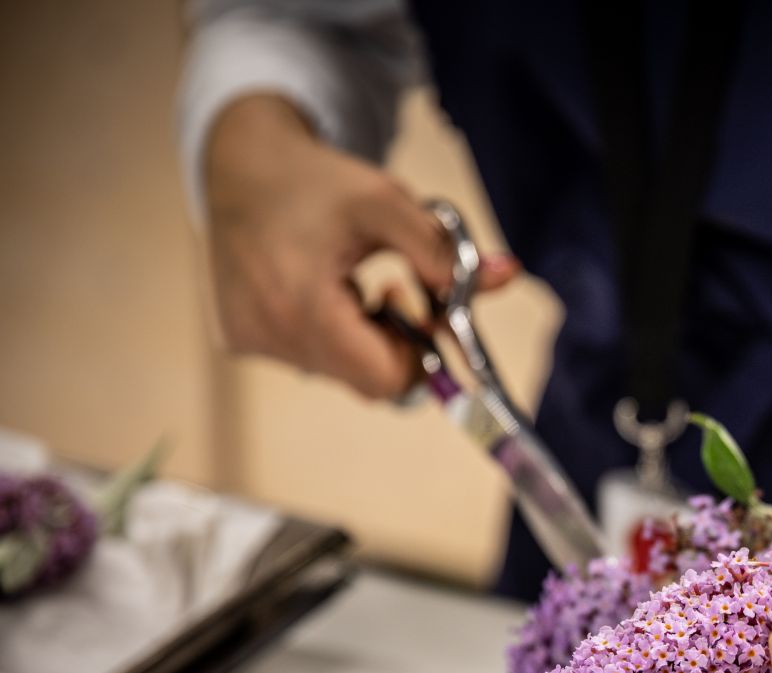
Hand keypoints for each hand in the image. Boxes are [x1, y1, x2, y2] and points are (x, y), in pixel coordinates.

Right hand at [202, 94, 519, 398]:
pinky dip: (331, 336)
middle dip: (395, 344)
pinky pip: (310, 360)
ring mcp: (251, 341)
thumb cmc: (317, 182)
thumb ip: (443, 249)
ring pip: (340, 373)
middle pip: (367, 382)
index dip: (418, 355)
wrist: (241, 168)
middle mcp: (268, 333)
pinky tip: (323, 291)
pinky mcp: (242, 340)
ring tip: (354, 285)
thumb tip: (508, 274)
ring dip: (363, 339)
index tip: (422, 310)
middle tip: (394, 290)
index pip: (385, 380)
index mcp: (303, 305)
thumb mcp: (386, 203)